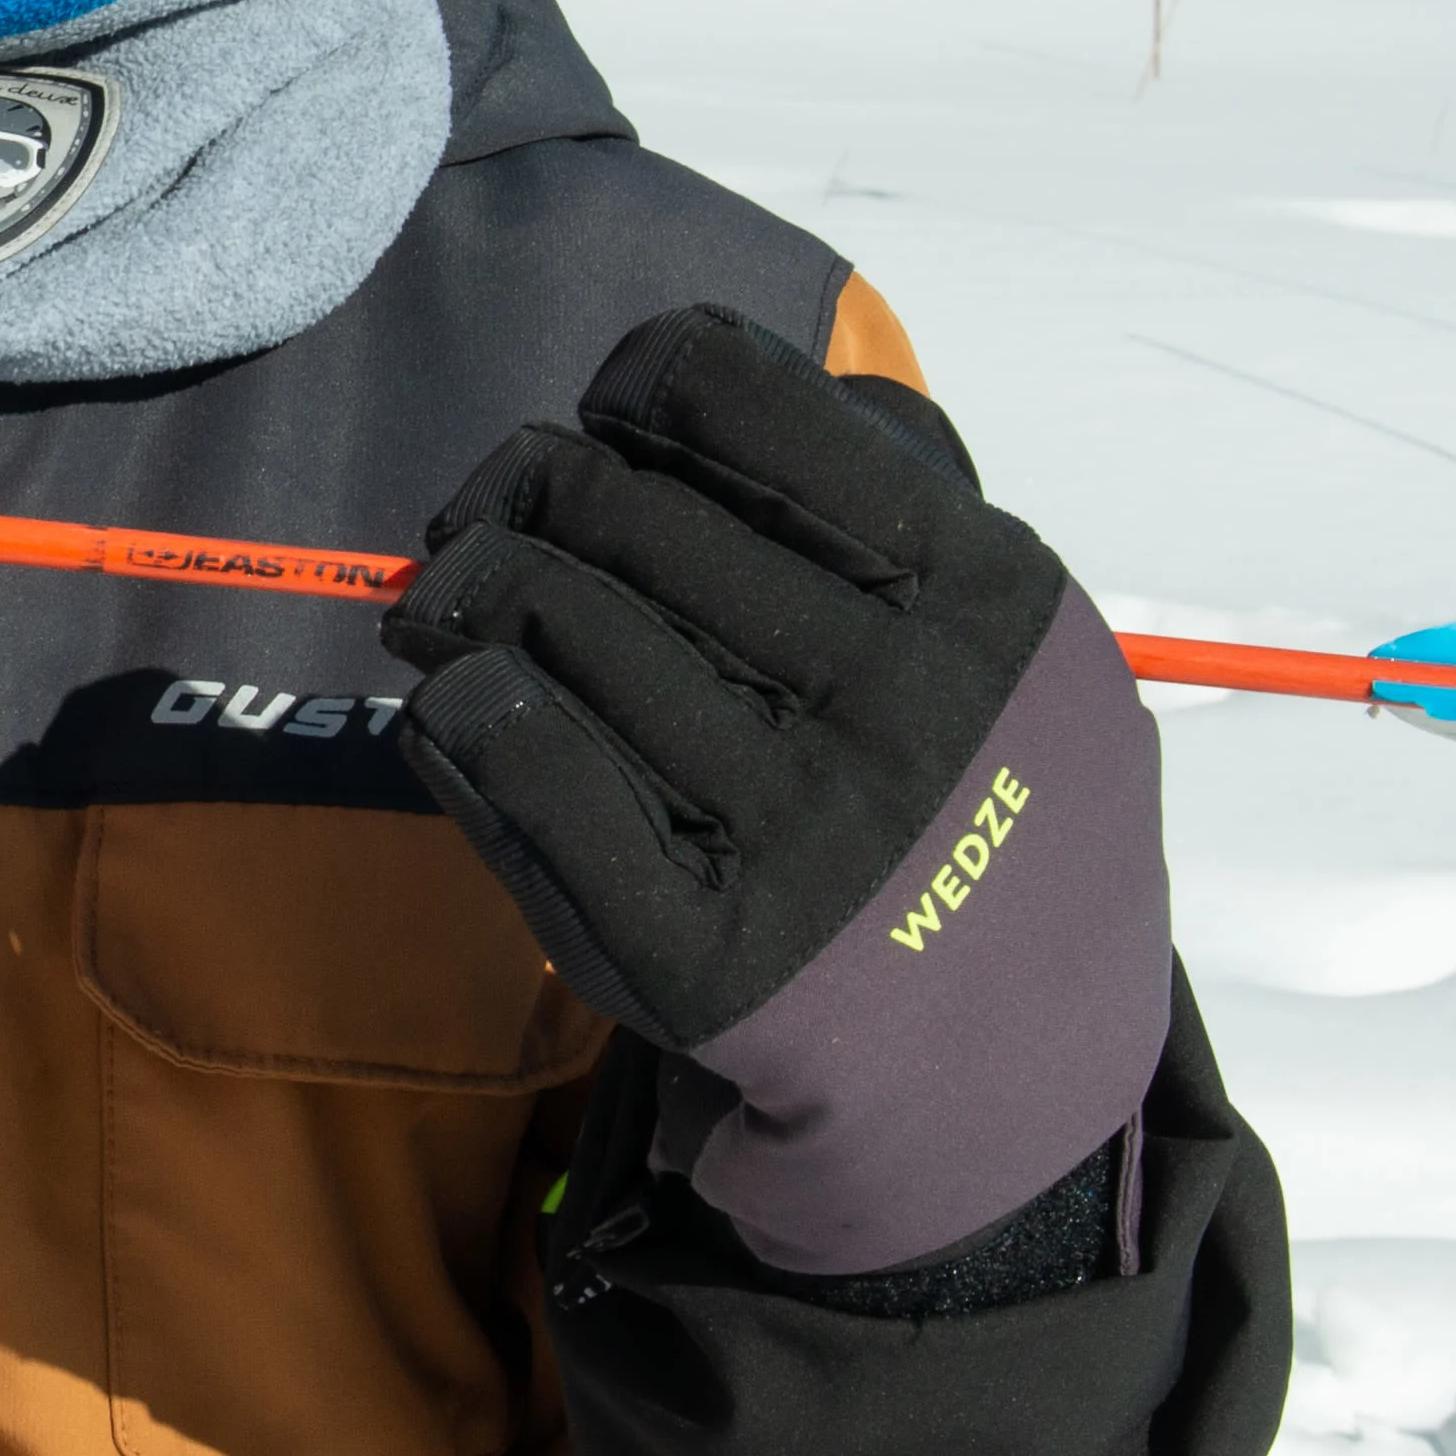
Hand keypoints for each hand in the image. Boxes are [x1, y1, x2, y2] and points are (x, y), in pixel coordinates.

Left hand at [383, 302, 1169, 1284]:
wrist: (1011, 1076)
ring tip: (444, 600)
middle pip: (615, 506)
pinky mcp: (703, 950)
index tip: (608, 415)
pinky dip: (458, 708)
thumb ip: (875, 514)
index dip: (635, 383)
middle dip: (524, 487)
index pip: (741, 406)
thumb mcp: (1007, 645)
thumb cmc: (982, 814)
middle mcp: (898, 707)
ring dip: (462, 588)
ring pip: (548, 619)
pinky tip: (458, 702)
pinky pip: (522, 766)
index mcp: (980, 600)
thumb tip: (668, 378)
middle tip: (488, 514)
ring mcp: (801, 833)